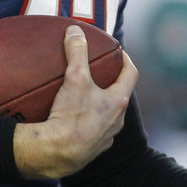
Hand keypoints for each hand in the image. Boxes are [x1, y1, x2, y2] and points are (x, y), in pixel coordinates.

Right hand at [13, 25, 137, 178]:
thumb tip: (75, 31)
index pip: (131, 74)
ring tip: (86, 94)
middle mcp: (117, 121)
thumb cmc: (70, 117)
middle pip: (120, 95)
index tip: (119, 52)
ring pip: (109, 116)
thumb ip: (76, 52)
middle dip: (111, 82)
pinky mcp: (93, 150)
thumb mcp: (74, 78)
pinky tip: (75, 119)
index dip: (126, 60)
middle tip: (100, 71)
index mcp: (118, 101)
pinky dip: (89, 122)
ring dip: (101, 104)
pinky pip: (95, 132)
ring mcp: (106, 137)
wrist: (56, 155)